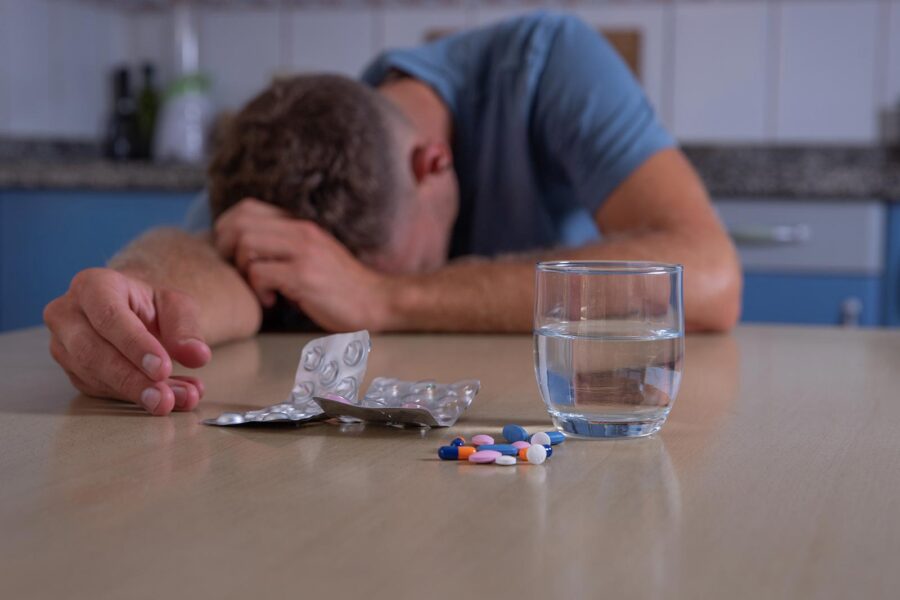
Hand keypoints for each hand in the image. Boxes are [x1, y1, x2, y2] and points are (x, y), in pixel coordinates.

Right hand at [43, 268, 211, 414]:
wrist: (135, 313)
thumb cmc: (151, 305)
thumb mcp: (177, 306)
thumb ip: (187, 329)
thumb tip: (197, 355)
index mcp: (92, 285)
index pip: (108, 316)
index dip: (135, 345)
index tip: (163, 369)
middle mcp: (68, 313)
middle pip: (93, 352)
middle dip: (132, 379)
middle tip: (165, 398)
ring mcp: (64, 345)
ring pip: (93, 375)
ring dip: (136, 393)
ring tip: (173, 400)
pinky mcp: (72, 371)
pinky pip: (98, 390)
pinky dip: (133, 398)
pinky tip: (164, 399)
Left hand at [215, 198, 393, 330]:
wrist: (377, 301)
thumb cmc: (340, 285)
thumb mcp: (312, 255)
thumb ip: (284, 246)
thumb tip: (242, 249)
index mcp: (299, 225)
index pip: (246, 208)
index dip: (227, 230)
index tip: (233, 256)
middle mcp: (300, 231)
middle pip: (239, 224)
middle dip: (226, 251)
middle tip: (239, 273)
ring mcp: (303, 252)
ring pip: (246, 245)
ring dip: (243, 271)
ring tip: (260, 288)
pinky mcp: (303, 276)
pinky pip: (259, 273)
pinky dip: (258, 290)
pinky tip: (273, 301)